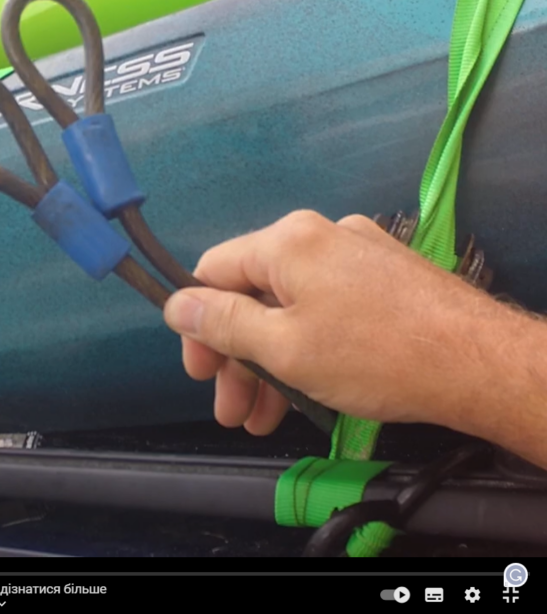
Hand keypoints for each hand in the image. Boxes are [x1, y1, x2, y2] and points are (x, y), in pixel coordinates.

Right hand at [163, 210, 517, 434]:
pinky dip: (307, 348)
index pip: (213, 271)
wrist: (479, 363)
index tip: (201, 373)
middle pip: (252, 294)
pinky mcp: (384, 277)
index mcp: (286, 242)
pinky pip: (325, 308)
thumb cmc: (374, 355)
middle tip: (233, 411)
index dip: (198, 325)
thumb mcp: (283, 348)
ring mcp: (356, 254)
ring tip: (266, 418)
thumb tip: (176, 303)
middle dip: (237, 357)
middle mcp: (318, 236)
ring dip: (270, 362)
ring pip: (290, 307)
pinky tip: (308, 391)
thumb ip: (224, 324)